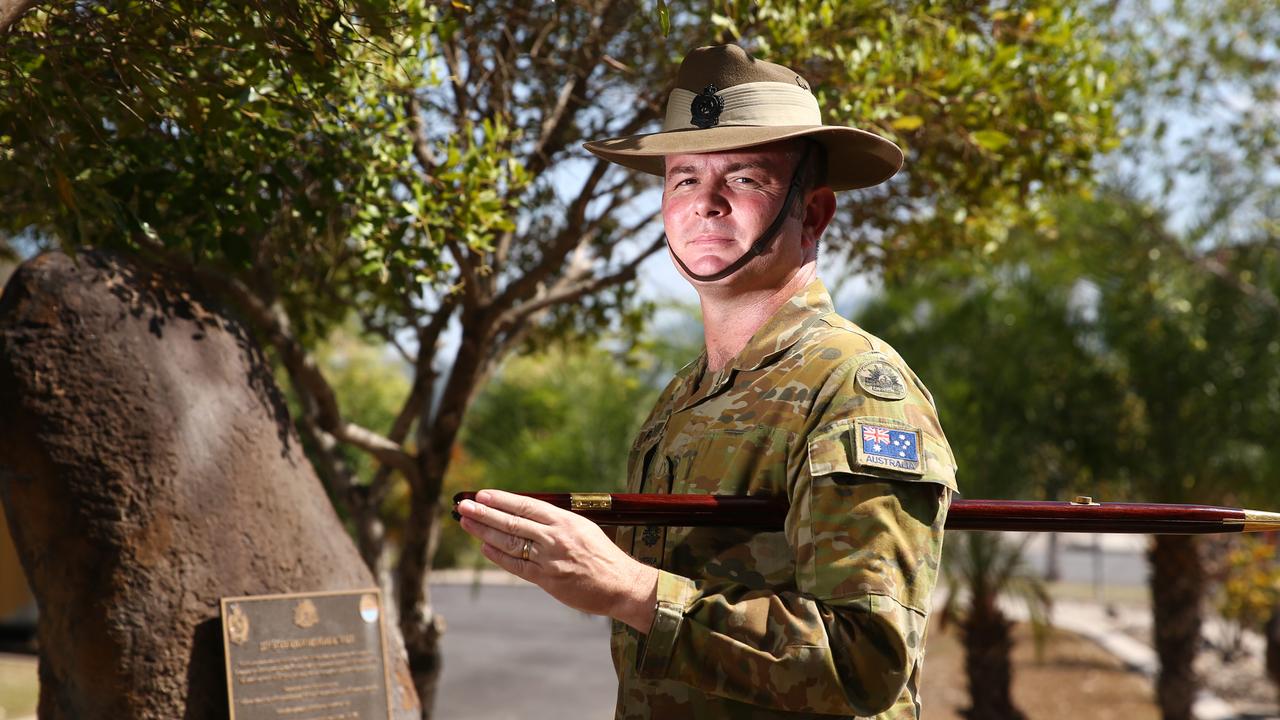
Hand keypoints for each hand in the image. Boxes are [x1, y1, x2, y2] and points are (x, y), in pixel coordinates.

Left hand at [455, 489, 658, 632]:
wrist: (622, 584)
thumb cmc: (602, 555)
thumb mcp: (582, 528)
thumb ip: (555, 522)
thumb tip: (524, 514)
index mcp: (565, 520)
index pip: (526, 505)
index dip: (501, 499)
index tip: (482, 494)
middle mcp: (555, 536)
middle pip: (512, 521)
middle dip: (484, 513)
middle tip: (463, 505)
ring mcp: (549, 558)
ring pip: (510, 542)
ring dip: (484, 532)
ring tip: (466, 523)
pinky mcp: (547, 579)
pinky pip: (516, 565)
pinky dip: (498, 556)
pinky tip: (484, 547)